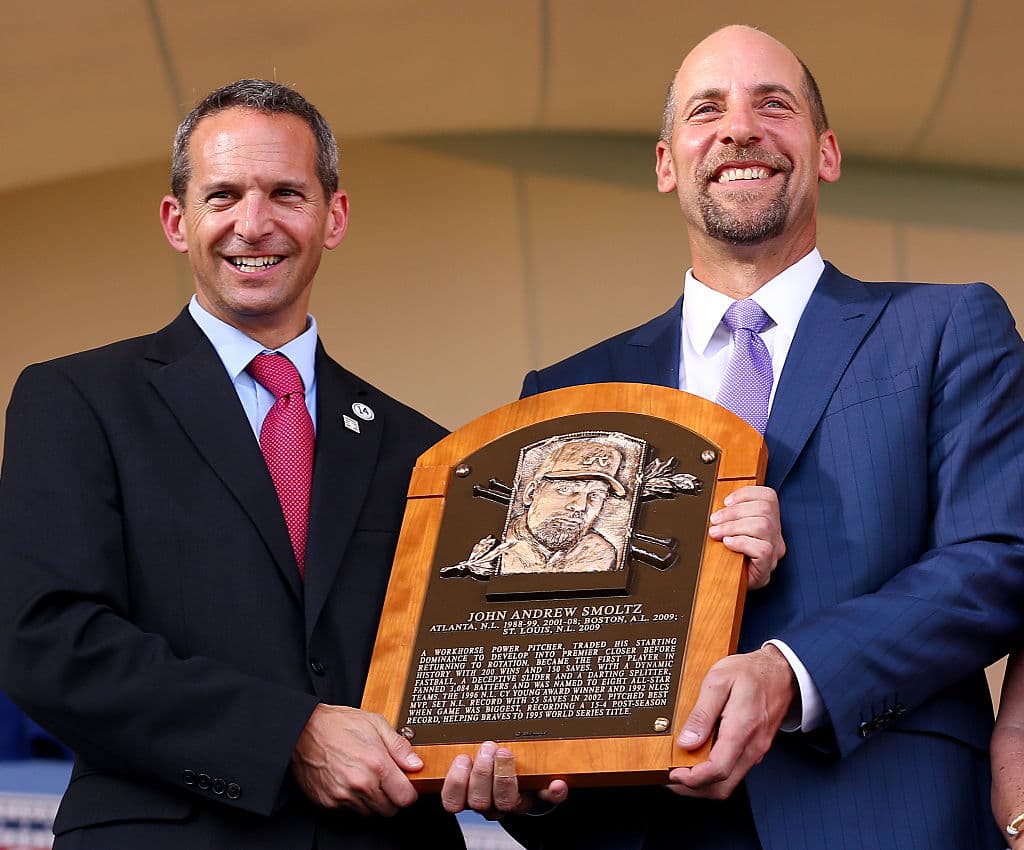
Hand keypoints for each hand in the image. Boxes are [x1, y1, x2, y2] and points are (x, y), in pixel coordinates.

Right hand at [291, 704, 420, 815]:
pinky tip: (350, 783)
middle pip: (390, 810)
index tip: (405, 785)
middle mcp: (362, 784)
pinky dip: (354, 802)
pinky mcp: (329, 802)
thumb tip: (416, 764)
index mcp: (377, 765)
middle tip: (386, 782)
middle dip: (392, 799)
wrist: (304, 730)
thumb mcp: (376, 723)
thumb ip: (399, 746)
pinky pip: (350, 812)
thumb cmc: (339, 724)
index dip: (409, 792)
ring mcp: (344, 796)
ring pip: (371, 814)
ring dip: (373, 802)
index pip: (406, 798)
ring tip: (366, 780)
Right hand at [440, 741, 567, 817]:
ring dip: (504, 777)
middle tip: (486, 749)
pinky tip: (557, 782)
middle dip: (482, 774)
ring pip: (505, 803)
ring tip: (504, 752)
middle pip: (479, 802)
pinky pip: (547, 800)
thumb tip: (424, 754)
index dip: (456, 783)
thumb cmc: (486, 764)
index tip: (462, 758)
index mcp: (468, 796)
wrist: (519, 778)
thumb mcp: (463, 758)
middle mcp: (490, 804)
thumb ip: (448, 753)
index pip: (454, 802)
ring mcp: (514, 802)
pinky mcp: (539, 798)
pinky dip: (553, 792)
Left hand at [667, 645, 796, 798]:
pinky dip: (714, 773)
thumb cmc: (750, 672)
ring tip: (681, 768)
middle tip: (671, 777)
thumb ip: (702, 713)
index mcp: (742, 729)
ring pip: (729, 782)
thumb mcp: (718, 681)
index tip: (673, 773)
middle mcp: (752, 747)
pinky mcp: (755, 749)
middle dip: (694, 789)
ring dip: (703, 783)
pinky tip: (700, 759)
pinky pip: (734, 771)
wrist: (780, 671)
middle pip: (722, 786)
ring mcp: (755, 750)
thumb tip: (686, 742)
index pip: (717, 769)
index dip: (691, 778)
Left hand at [708, 485, 784, 588]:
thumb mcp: (729, 531)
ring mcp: (774, 551)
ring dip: (734, 526)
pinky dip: (742, 542)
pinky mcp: (768, 566)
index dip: (746, 494)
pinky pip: (762, 548)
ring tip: (717, 533)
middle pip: (764, 509)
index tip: (726, 501)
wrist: (731, 588)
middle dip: (734, 512)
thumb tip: (718, 507)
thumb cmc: (730, 559)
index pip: (768, 497)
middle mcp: (775, 535)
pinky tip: (729, 544)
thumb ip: (729, 516)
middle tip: (715, 521)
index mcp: (769, 522)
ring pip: (763, 525)